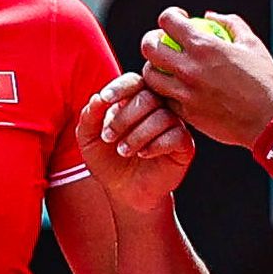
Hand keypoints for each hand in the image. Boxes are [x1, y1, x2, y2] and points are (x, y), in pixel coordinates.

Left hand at [77, 73, 194, 210]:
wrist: (124, 192)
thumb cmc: (108, 161)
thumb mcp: (89, 139)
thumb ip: (89, 117)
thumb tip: (97, 98)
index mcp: (135, 100)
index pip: (134, 81)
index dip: (120, 87)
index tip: (105, 100)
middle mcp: (157, 108)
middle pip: (148, 97)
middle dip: (124, 117)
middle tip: (109, 138)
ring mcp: (173, 125)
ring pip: (162, 116)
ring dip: (138, 135)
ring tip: (124, 151)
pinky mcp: (184, 144)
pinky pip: (176, 135)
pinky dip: (156, 145)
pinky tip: (144, 155)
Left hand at [137, 8, 272, 147]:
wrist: (268, 121)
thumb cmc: (264, 81)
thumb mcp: (252, 44)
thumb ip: (229, 23)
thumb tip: (209, 17)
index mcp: (204, 47)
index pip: (168, 21)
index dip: (170, 16)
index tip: (178, 20)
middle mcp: (189, 69)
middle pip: (149, 47)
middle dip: (152, 40)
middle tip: (162, 42)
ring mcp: (184, 93)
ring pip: (150, 76)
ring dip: (154, 68)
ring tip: (165, 68)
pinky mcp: (186, 114)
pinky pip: (164, 98)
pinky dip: (166, 91)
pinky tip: (176, 88)